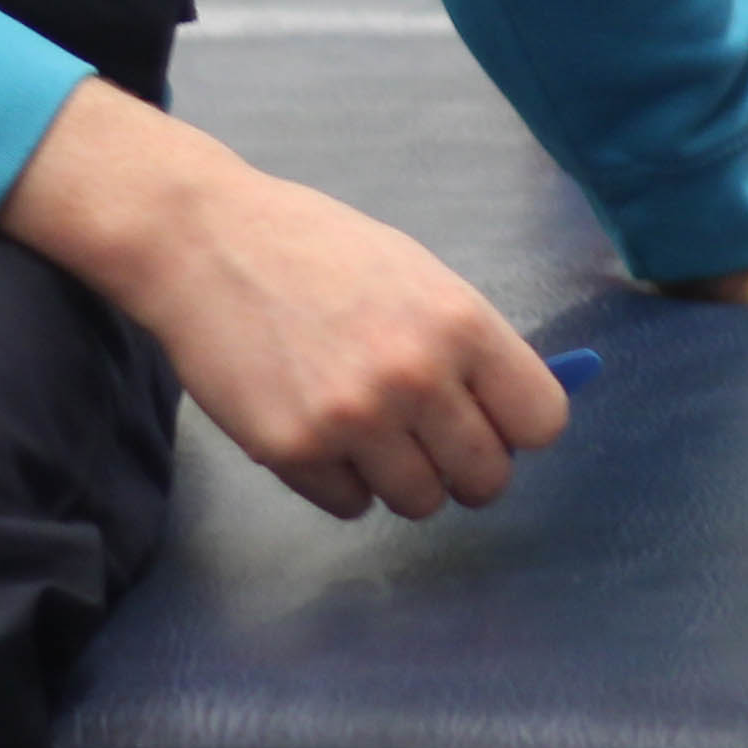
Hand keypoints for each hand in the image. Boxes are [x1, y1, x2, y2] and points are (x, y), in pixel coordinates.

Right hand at [1, 81, 566, 520]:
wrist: (206, 243)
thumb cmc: (318, 251)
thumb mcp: (417, 276)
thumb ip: (468, 345)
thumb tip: (514, 415)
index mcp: (460, 323)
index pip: (541, 421)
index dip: (518, 428)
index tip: (494, 421)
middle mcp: (415, 377)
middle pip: (487, 478)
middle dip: (467, 469)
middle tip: (434, 442)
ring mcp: (352, 420)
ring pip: (420, 503)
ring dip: (404, 481)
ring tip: (372, 433)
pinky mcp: (292, 451)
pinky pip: (350, 505)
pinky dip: (343, 482)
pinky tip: (321, 432)